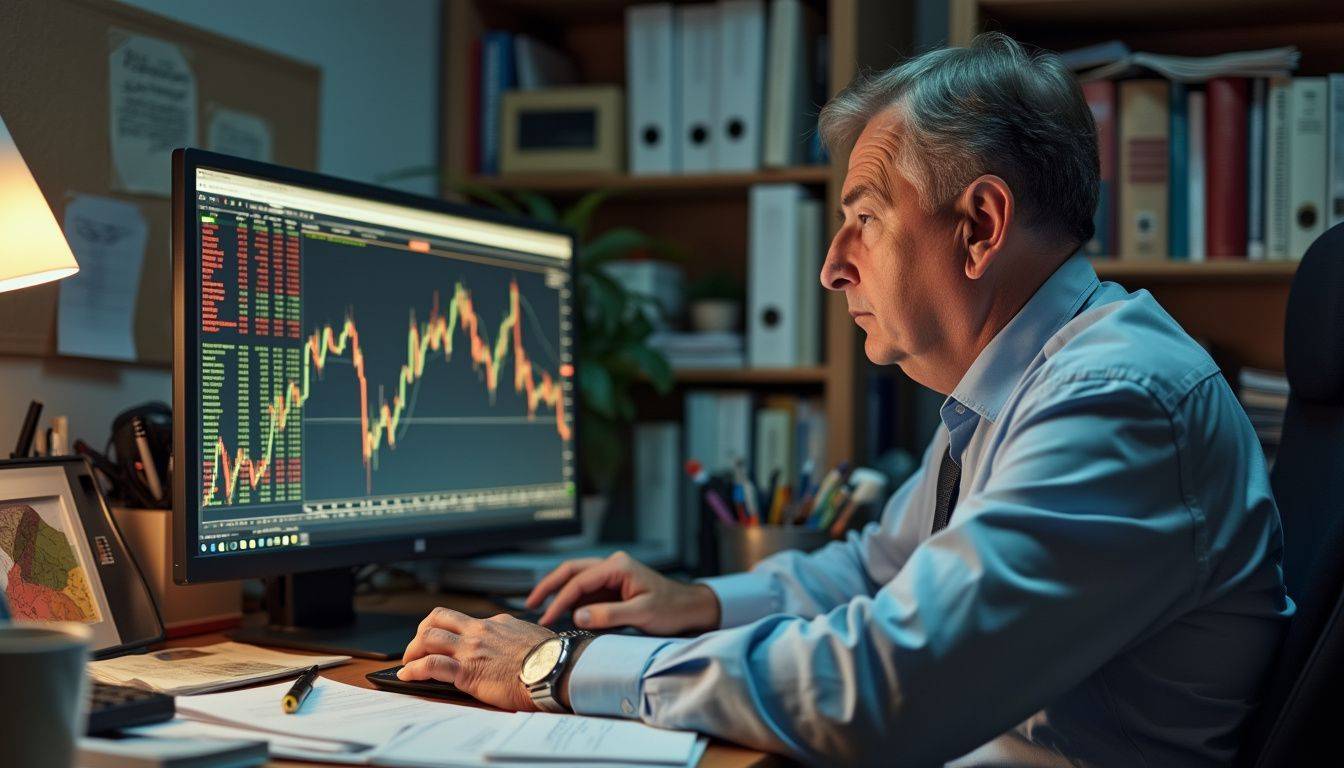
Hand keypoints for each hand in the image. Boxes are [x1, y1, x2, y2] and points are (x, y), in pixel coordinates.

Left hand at [398, 607, 554, 711]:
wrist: (554, 668)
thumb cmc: (551, 657)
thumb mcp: (533, 637)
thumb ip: (518, 636)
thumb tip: (517, 641)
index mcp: (496, 623)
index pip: (464, 620)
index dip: (449, 631)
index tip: (446, 641)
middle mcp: (479, 631)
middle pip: (438, 619)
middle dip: (422, 631)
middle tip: (418, 646)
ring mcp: (471, 649)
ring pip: (428, 637)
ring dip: (412, 649)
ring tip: (408, 661)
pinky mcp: (467, 671)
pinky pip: (430, 665)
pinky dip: (413, 669)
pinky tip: (407, 676)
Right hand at [525, 550, 720, 634]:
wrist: (690, 609)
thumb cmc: (672, 608)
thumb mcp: (642, 613)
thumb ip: (609, 614)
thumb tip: (578, 615)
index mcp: (618, 566)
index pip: (579, 580)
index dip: (560, 599)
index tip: (547, 617)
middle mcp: (612, 567)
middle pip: (571, 571)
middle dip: (549, 586)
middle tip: (530, 604)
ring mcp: (612, 577)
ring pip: (576, 580)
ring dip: (558, 593)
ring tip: (541, 611)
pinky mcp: (613, 589)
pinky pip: (587, 592)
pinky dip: (572, 602)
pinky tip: (563, 615)